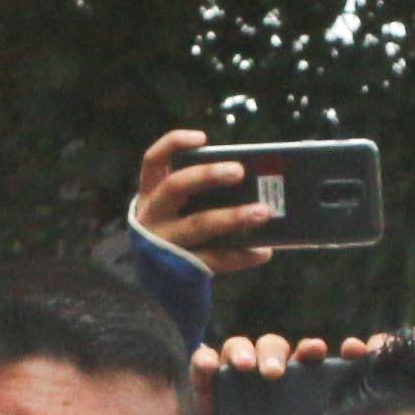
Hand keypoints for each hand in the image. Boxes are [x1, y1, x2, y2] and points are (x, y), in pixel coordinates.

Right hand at [133, 129, 278, 278]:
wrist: (157, 276)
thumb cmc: (176, 228)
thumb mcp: (176, 207)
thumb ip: (201, 192)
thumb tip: (252, 180)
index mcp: (150, 192)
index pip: (153, 160)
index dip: (174, 144)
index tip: (203, 138)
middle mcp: (152, 214)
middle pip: (175, 187)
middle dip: (207, 175)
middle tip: (239, 171)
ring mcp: (163, 243)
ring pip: (198, 224)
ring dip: (233, 216)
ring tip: (263, 212)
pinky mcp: (181, 268)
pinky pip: (214, 259)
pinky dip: (241, 255)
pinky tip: (264, 251)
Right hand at [193, 332, 392, 414]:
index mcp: (299, 403)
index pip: (322, 366)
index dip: (341, 352)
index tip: (356, 349)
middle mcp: (269, 389)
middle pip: (277, 349)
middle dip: (279, 352)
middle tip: (276, 373)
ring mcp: (236, 389)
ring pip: (242, 349)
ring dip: (245, 350)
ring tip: (247, 369)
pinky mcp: (205, 396)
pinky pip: (204, 366)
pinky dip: (205, 360)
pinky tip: (210, 365)